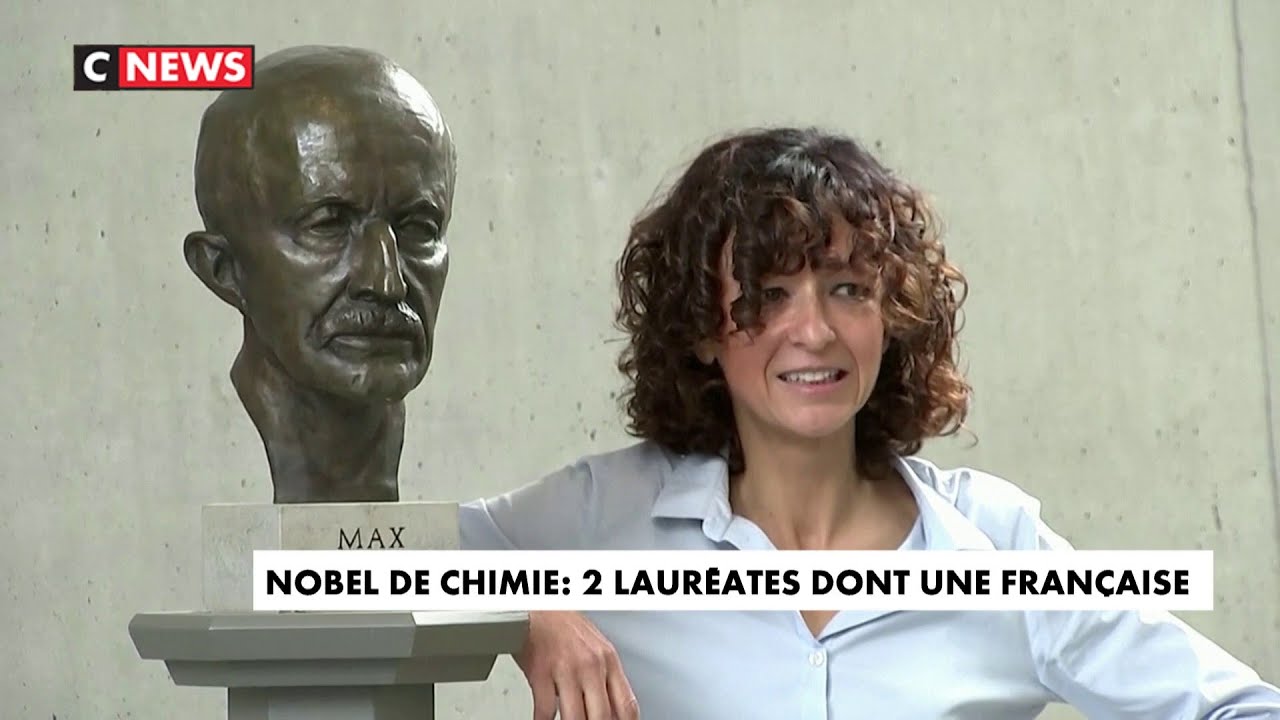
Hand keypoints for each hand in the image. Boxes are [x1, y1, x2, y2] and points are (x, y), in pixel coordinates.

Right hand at [515, 610, 639, 719]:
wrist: (537, 609)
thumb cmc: (564, 627)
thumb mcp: (595, 648)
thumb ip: (605, 678)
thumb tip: (611, 709)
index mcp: (609, 661)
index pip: (627, 704)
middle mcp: (591, 665)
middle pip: (603, 716)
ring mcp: (567, 669)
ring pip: (575, 718)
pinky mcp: (542, 673)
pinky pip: (545, 710)